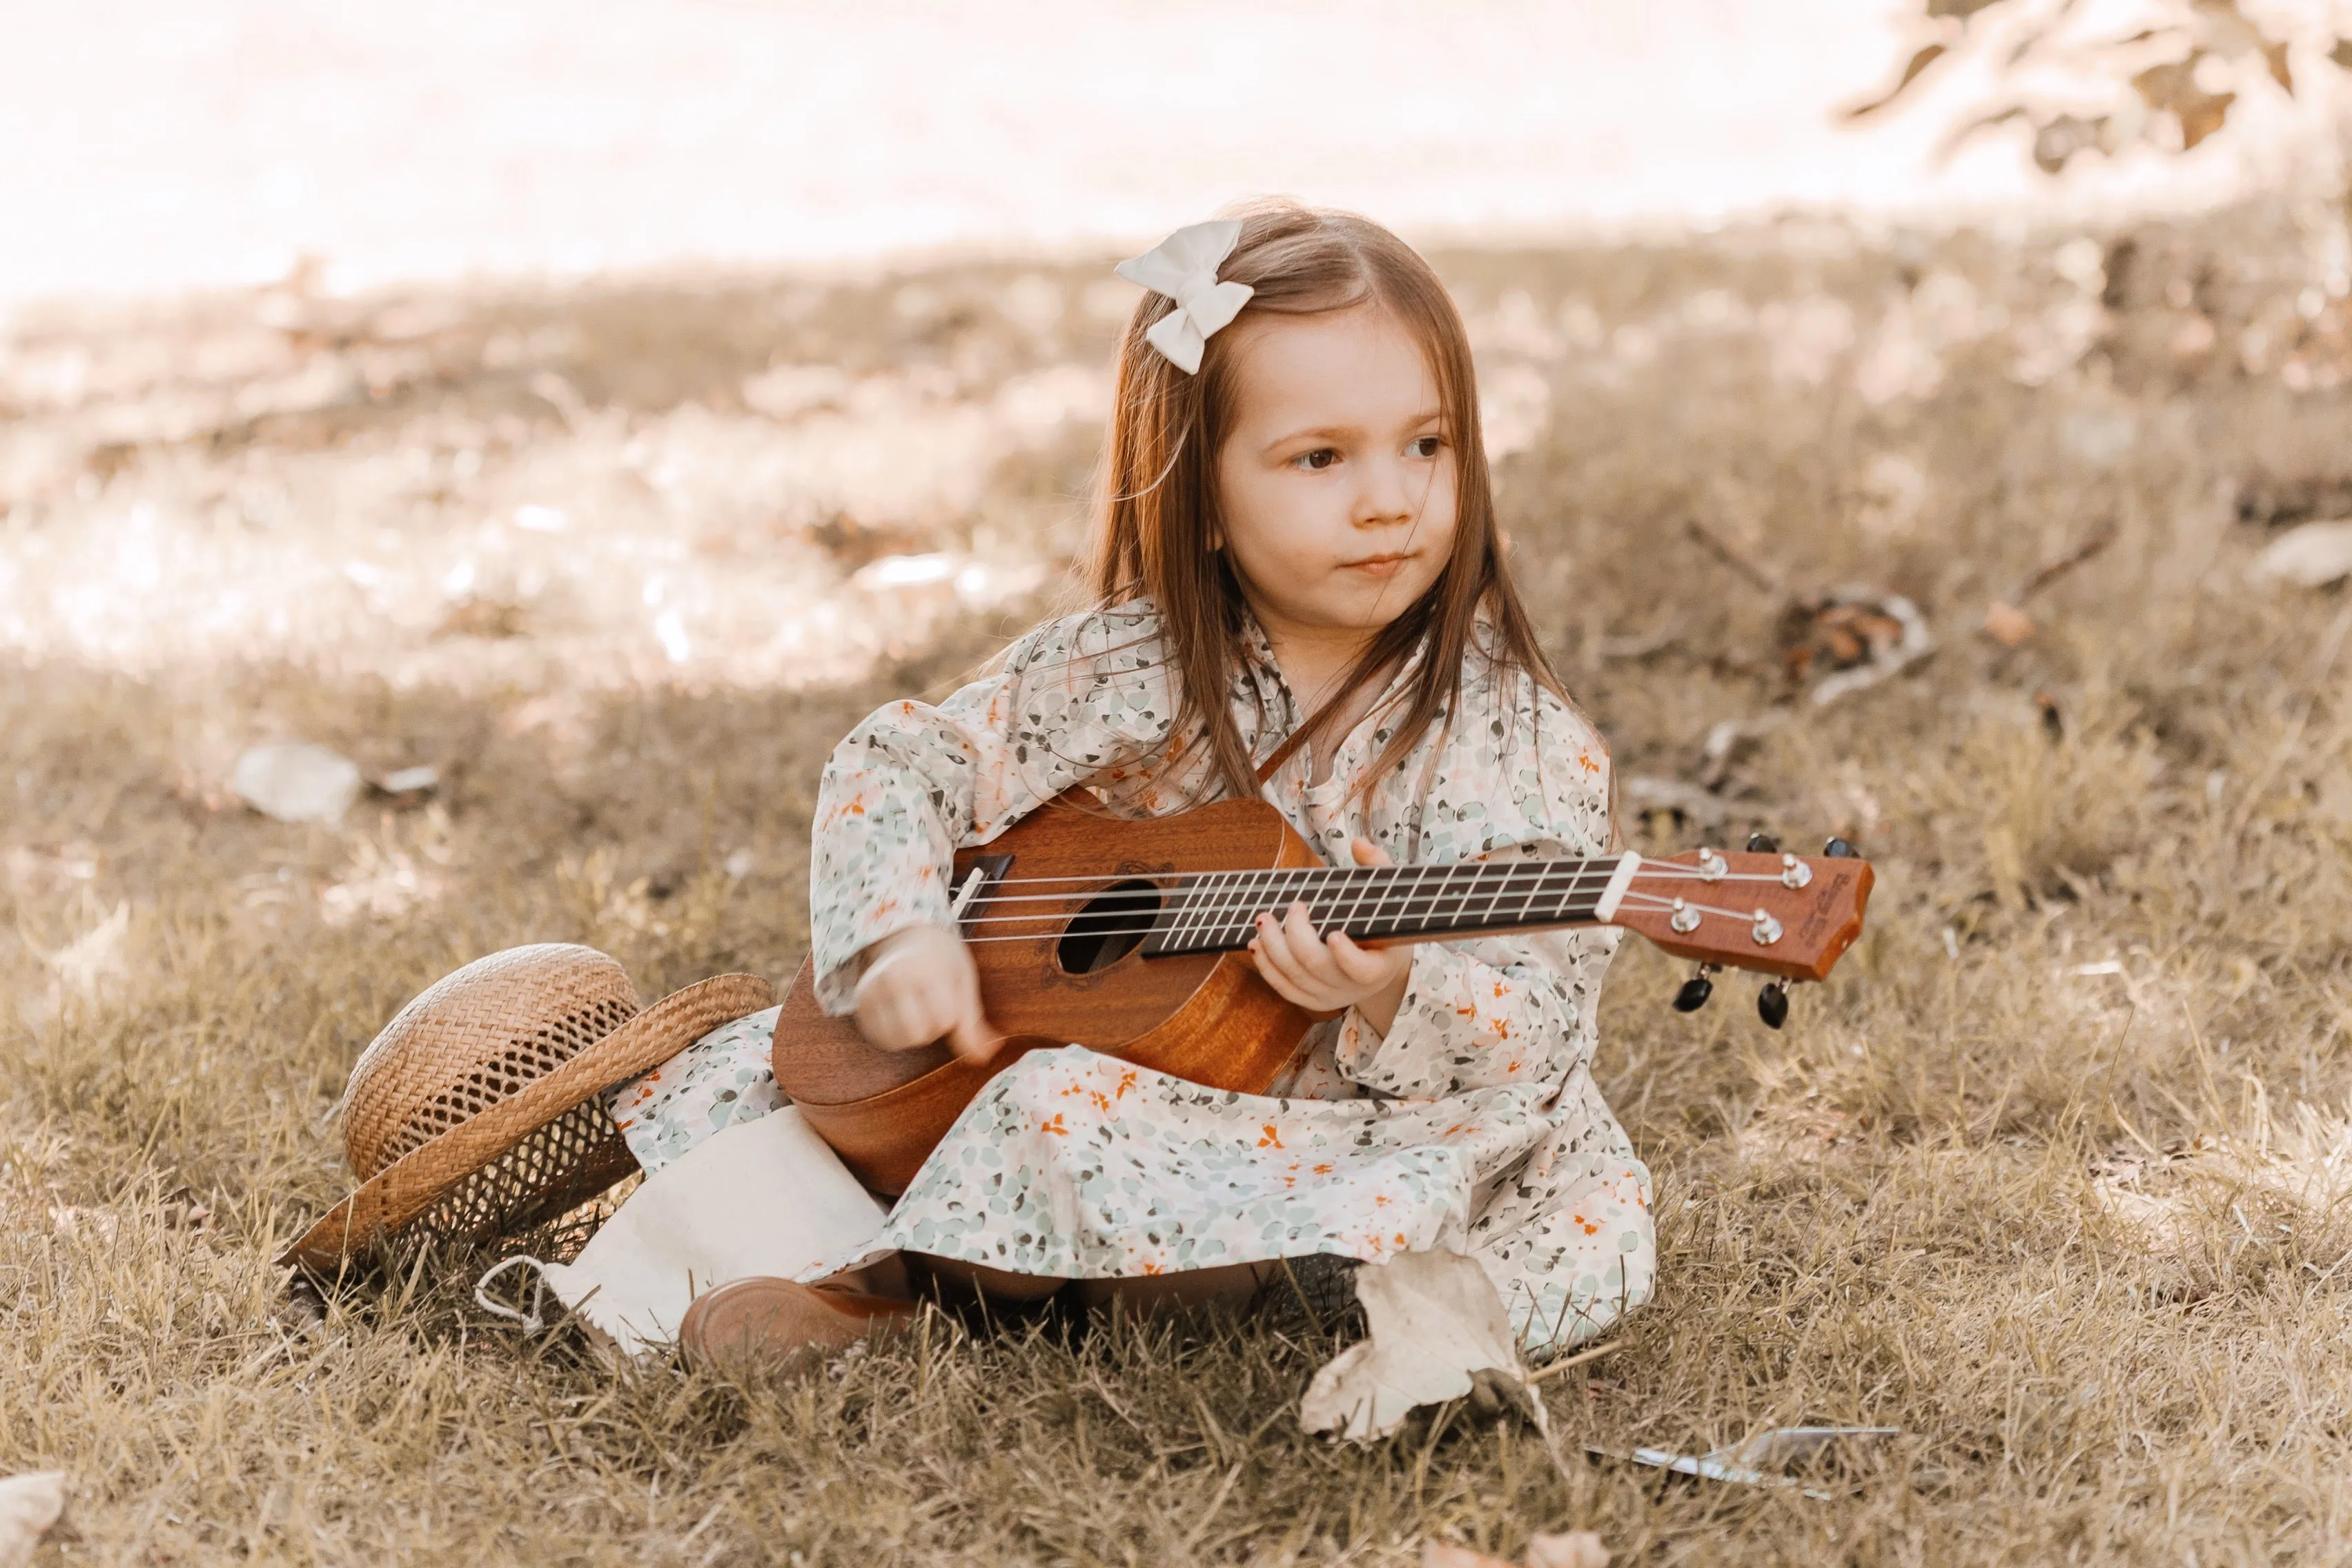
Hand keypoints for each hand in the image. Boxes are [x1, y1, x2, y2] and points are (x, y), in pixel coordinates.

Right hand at [852, 925, 1000, 1063]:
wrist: (904, 936)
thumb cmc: (940, 958)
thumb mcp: (963, 982)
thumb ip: (972, 1022)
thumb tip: (983, 1057)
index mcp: (926, 969)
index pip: (944, 1019)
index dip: (952, 1018)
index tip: (950, 998)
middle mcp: (893, 978)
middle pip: (918, 1033)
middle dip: (932, 1028)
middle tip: (933, 1005)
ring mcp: (872, 991)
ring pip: (897, 1040)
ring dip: (912, 1035)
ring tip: (916, 1010)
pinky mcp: (860, 1004)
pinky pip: (880, 1039)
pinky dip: (894, 1036)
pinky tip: (900, 1016)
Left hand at [1248, 837, 1413, 1034]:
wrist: (1379, 961)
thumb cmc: (1382, 921)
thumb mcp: (1389, 895)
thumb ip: (1377, 866)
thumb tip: (1358, 844)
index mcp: (1379, 967)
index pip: (1362, 970)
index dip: (1347, 956)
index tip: (1334, 934)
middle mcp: (1354, 988)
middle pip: (1318, 968)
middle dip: (1297, 936)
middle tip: (1293, 907)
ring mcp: (1331, 997)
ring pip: (1295, 978)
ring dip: (1274, 948)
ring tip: (1263, 920)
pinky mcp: (1312, 1000)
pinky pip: (1284, 989)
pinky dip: (1267, 967)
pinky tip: (1257, 944)